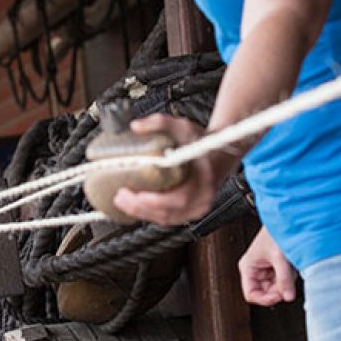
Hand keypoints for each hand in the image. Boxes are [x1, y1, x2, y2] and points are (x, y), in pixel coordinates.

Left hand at [112, 114, 230, 224]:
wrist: (221, 153)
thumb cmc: (202, 142)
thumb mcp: (183, 126)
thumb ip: (160, 122)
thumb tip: (135, 126)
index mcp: (203, 180)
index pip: (179, 198)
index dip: (155, 200)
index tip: (136, 194)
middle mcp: (202, 198)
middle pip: (168, 213)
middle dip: (140, 208)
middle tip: (120, 197)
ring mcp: (198, 208)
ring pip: (166, 219)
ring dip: (142, 213)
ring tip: (121, 202)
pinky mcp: (191, 211)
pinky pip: (169, 218)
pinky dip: (150, 214)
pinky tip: (135, 207)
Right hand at [238, 226, 295, 306]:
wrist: (287, 219)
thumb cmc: (276, 231)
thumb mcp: (280, 257)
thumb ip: (284, 278)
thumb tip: (288, 296)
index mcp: (248, 267)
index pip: (251, 294)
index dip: (265, 299)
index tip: (278, 297)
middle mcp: (255, 269)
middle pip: (265, 292)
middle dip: (278, 290)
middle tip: (288, 285)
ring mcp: (266, 269)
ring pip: (276, 288)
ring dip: (285, 282)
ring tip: (289, 268)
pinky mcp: (276, 267)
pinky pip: (283, 280)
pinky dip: (290, 277)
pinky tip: (291, 266)